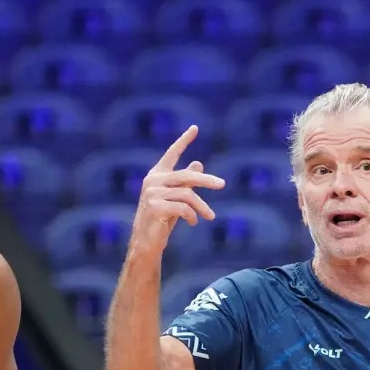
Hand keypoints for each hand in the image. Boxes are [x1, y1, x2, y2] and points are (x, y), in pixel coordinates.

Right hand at [129, 124, 225, 255]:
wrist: (147, 242)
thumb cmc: (162, 219)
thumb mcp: (177, 199)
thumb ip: (186, 182)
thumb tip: (198, 163)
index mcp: (156, 175)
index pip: (171, 154)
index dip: (183, 140)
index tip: (195, 128)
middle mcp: (153, 181)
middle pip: (186, 175)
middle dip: (206, 180)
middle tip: (222, 185)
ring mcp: (152, 194)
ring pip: (187, 194)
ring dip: (202, 207)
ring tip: (210, 216)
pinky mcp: (155, 207)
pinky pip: (183, 208)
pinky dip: (192, 216)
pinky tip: (193, 222)